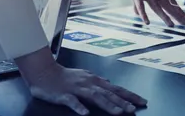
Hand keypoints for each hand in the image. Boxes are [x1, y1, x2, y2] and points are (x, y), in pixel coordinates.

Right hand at [18, 51, 145, 115]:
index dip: (129, 95)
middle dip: (122, 101)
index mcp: (94, 80)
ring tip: (118, 113)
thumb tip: (109, 83)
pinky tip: (86, 114)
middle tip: (134, 109)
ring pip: (95, 97)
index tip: (142, 101)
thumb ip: (97, 81)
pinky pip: (72, 101)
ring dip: (107, 104)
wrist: (43, 72)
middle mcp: (89, 83)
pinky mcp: (63, 95)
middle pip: (108, 93)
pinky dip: (79, 107)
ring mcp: (76, 88)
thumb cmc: (63, 76)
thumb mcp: (84, 76)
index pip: (115, 88)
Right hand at [98, 0, 184, 26]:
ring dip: (165, 16)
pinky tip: (147, 22)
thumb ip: (137, 4)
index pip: (170, 1)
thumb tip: (137, 13)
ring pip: (157, 6)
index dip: (178, 9)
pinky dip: (144, 14)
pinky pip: (141, 6)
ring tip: (171, 25)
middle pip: (167, 4)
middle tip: (184, 23)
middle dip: (176, 14)